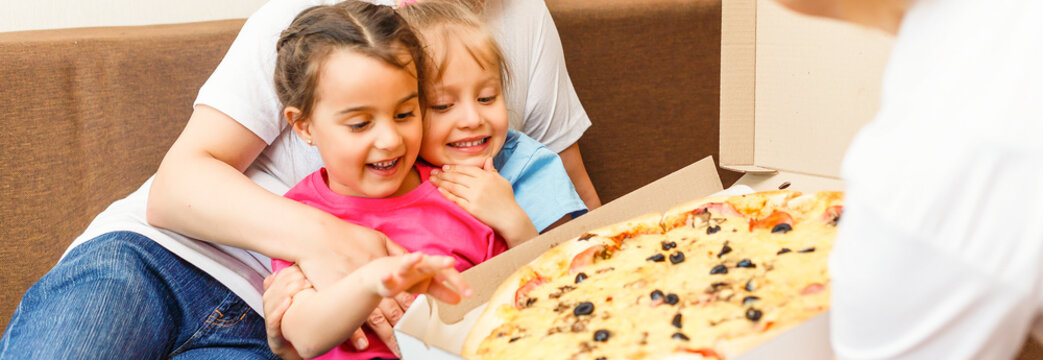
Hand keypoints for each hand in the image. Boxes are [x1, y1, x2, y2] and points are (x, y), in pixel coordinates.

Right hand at [262, 265, 311, 359]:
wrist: (297, 347)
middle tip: (306, 279)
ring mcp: (270, 320)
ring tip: (300, 286)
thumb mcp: (301, 301)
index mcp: (273, 296)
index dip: (288, 273)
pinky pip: (272, 320)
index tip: (304, 270)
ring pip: (271, 301)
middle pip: (273, 289)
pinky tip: (288, 302)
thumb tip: (302, 269)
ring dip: (286, 292)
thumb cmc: (300, 321)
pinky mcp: (272, 334)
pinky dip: (279, 310)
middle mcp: (269, 306)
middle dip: (290, 281)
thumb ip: (299, 286)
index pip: (276, 280)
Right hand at [294, 221, 408, 352]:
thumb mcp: (379, 240)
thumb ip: (397, 252)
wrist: (318, 239)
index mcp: (389, 267)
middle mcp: (376, 282)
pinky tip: (363, 345)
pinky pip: (350, 319)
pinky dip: (357, 334)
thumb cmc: (349, 237)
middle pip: (397, 309)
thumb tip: (411, 259)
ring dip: (388, 337)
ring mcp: (358, 292)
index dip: (419, 305)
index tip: (427, 316)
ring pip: (378, 319)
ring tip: (397, 350)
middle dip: (409, 326)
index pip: (410, 290)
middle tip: (418, 341)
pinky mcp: (340, 298)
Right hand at [375, 253, 472, 303]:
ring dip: (412, 259)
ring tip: (419, 255)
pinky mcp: (385, 278)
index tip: (470, 294)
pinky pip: (386, 279)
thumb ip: (441, 291)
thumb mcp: (424, 285)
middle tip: (451, 262)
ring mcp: (400, 271)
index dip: (458, 282)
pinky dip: (386, 277)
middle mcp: (415, 266)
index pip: (446, 273)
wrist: (377, 274)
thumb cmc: (404, 277)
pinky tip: (388, 276)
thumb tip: (458, 300)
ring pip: (406, 264)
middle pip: (430, 264)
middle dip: (439, 263)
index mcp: (428, 268)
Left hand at [429, 158, 536, 243]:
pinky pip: (456, 199)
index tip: (444, 167)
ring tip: (431, 179)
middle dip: (443, 174)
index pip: (466, 169)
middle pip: (457, 177)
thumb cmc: (507, 200)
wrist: (510, 218)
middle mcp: (479, 185)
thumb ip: (492, 171)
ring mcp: (475, 197)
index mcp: (486, 176)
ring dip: (441, 182)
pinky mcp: (471, 208)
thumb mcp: (502, 181)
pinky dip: (447, 194)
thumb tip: (487, 160)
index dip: (454, 168)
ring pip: (454, 187)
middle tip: (433, 172)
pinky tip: (439, 190)